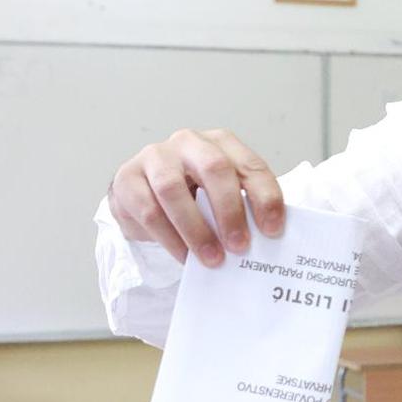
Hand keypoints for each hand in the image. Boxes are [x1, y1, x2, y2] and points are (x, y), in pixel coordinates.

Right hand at [108, 128, 284, 265]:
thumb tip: (267, 240)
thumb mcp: (222, 196)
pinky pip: (148, 210)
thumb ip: (242, 209)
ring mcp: (155, 157)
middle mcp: (189, 142)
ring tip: (212, 259)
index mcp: (221, 143)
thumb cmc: (193, 196)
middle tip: (240, 246)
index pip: (250, 165)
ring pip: (173, 189)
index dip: (265, 198)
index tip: (273, 231)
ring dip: (196, 229)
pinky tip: (184, 257)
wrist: (144, 196)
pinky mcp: (128, 178)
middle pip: (214, 168)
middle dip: (229, 210)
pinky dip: (170, 239)